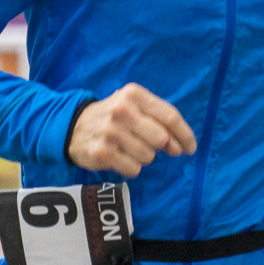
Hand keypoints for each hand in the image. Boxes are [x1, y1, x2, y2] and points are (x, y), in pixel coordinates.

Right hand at [67, 83, 197, 177]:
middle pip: (161, 138)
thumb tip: (179, 147)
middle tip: (156, 147)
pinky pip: (133, 169)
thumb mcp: (133, 106)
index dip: (185, 135)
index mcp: (133, 94)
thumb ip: (158, 120)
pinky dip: (131, 168)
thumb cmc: (113, 116)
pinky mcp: (102, 152)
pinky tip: (121, 158)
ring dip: (144, 157)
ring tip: (130, 148)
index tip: (190, 148)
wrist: (73, 126)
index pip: (170, 116)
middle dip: (163, 147)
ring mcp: (111, 132)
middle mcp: (122, 110)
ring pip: (148, 156)